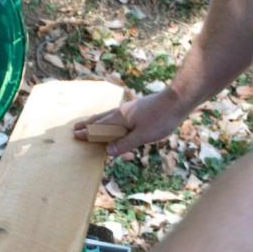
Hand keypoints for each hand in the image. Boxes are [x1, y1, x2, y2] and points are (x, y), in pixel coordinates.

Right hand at [73, 86, 189, 155]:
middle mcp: (121, 112)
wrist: (176, 100)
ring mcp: (129, 108)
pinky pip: (116, 114)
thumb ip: (124, 144)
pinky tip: (113, 118)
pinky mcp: (137, 108)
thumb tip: (107, 151)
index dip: (88, 133)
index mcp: (120, 119)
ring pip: (107, 115)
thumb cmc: (161, 119)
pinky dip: (108, 117)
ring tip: (89, 122)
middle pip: (100, 119)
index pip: (99, 128)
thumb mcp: (142, 136)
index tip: (76, 135)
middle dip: (88, 124)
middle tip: (75, 128)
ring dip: (96, 120)